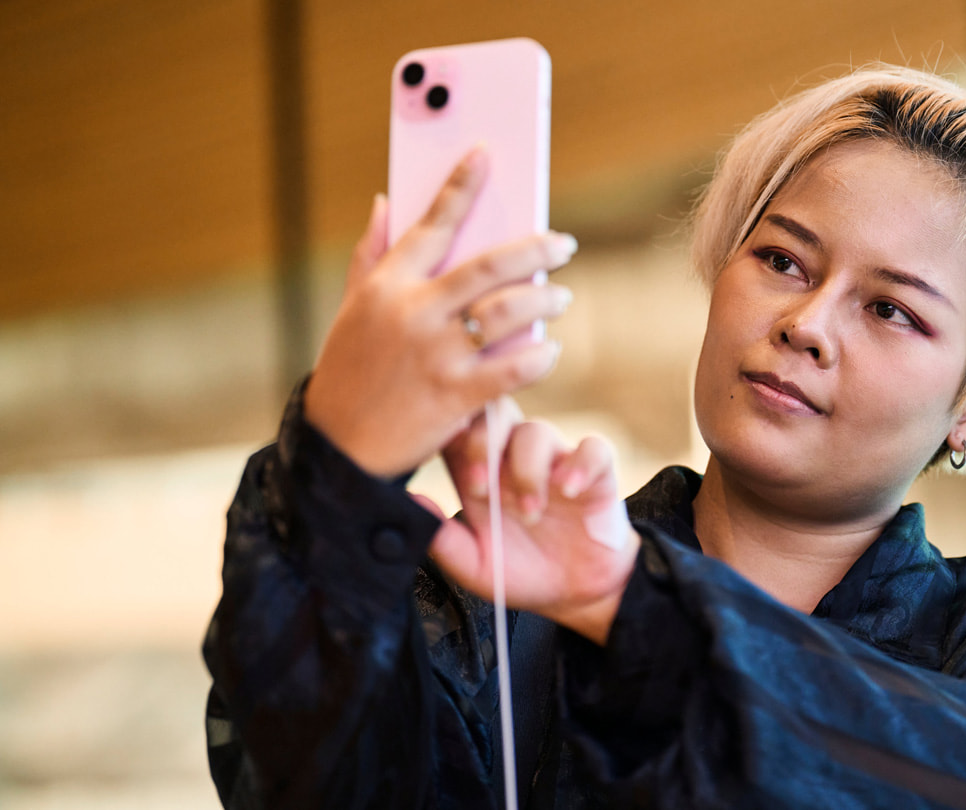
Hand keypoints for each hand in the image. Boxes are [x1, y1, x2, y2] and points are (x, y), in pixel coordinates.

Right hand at [305, 146, 576, 477]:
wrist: (339, 447)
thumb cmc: (350, 371)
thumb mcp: (352, 309)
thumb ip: (371, 254)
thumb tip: (386, 201)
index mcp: (387, 285)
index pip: (431, 223)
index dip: (461, 185)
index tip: (486, 156)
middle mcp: (414, 313)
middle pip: (490, 266)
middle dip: (536, 250)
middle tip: (563, 244)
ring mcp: (438, 354)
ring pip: (509, 313)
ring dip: (544, 301)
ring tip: (560, 298)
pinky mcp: (456, 395)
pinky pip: (513, 369)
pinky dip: (539, 357)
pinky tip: (551, 350)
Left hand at [420, 398, 639, 644]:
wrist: (579, 593)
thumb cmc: (523, 574)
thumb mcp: (476, 566)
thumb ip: (444, 539)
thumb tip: (411, 503)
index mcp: (481, 475)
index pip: (459, 431)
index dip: (447, 431)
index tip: (437, 450)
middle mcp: (516, 460)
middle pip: (495, 415)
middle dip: (483, 443)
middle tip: (481, 487)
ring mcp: (556, 462)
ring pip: (537, 432)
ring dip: (528, 471)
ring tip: (531, 515)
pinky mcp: (596, 472)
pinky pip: (593, 448)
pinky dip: (581, 464)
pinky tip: (569, 490)